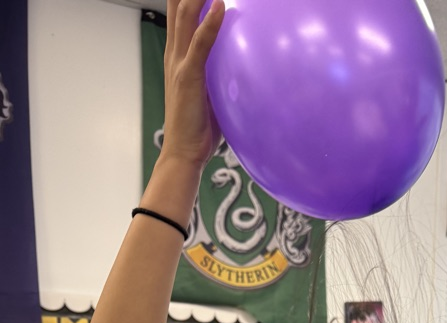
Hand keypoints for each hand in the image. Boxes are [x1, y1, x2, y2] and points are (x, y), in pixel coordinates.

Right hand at [161, 0, 224, 169]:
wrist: (183, 152)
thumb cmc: (198, 128)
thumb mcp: (210, 95)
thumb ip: (220, 78)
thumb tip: (242, 72)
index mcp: (178, 57)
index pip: (179, 15)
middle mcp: (174, 55)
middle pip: (177, 8)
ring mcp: (179, 64)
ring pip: (185, 16)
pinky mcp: (188, 77)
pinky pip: (200, 43)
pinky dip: (210, 23)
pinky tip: (220, 5)